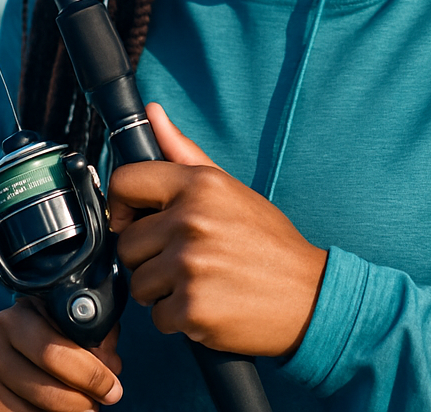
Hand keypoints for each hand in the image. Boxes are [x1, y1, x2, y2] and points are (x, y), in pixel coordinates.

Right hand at [0, 297, 121, 410]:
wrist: (12, 354)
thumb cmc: (53, 337)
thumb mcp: (73, 328)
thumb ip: (96, 338)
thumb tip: (110, 366)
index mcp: (19, 315)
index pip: (56, 350)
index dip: (90, 374)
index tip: (113, 388)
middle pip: (45, 385)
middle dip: (81, 400)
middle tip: (99, 405)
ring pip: (32, 409)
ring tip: (84, 411)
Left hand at [108, 103, 327, 357]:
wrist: (308, 295)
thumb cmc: (266, 240)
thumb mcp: (228, 188)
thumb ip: (184, 151)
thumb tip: (152, 112)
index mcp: (200, 184)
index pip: (125, 182)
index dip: (121, 205)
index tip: (133, 219)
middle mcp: (192, 219)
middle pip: (126, 242)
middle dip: (148, 256)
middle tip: (186, 258)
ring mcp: (190, 265)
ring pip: (138, 282)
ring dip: (161, 289)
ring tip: (199, 280)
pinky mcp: (192, 308)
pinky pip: (156, 316)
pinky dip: (177, 318)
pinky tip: (207, 303)